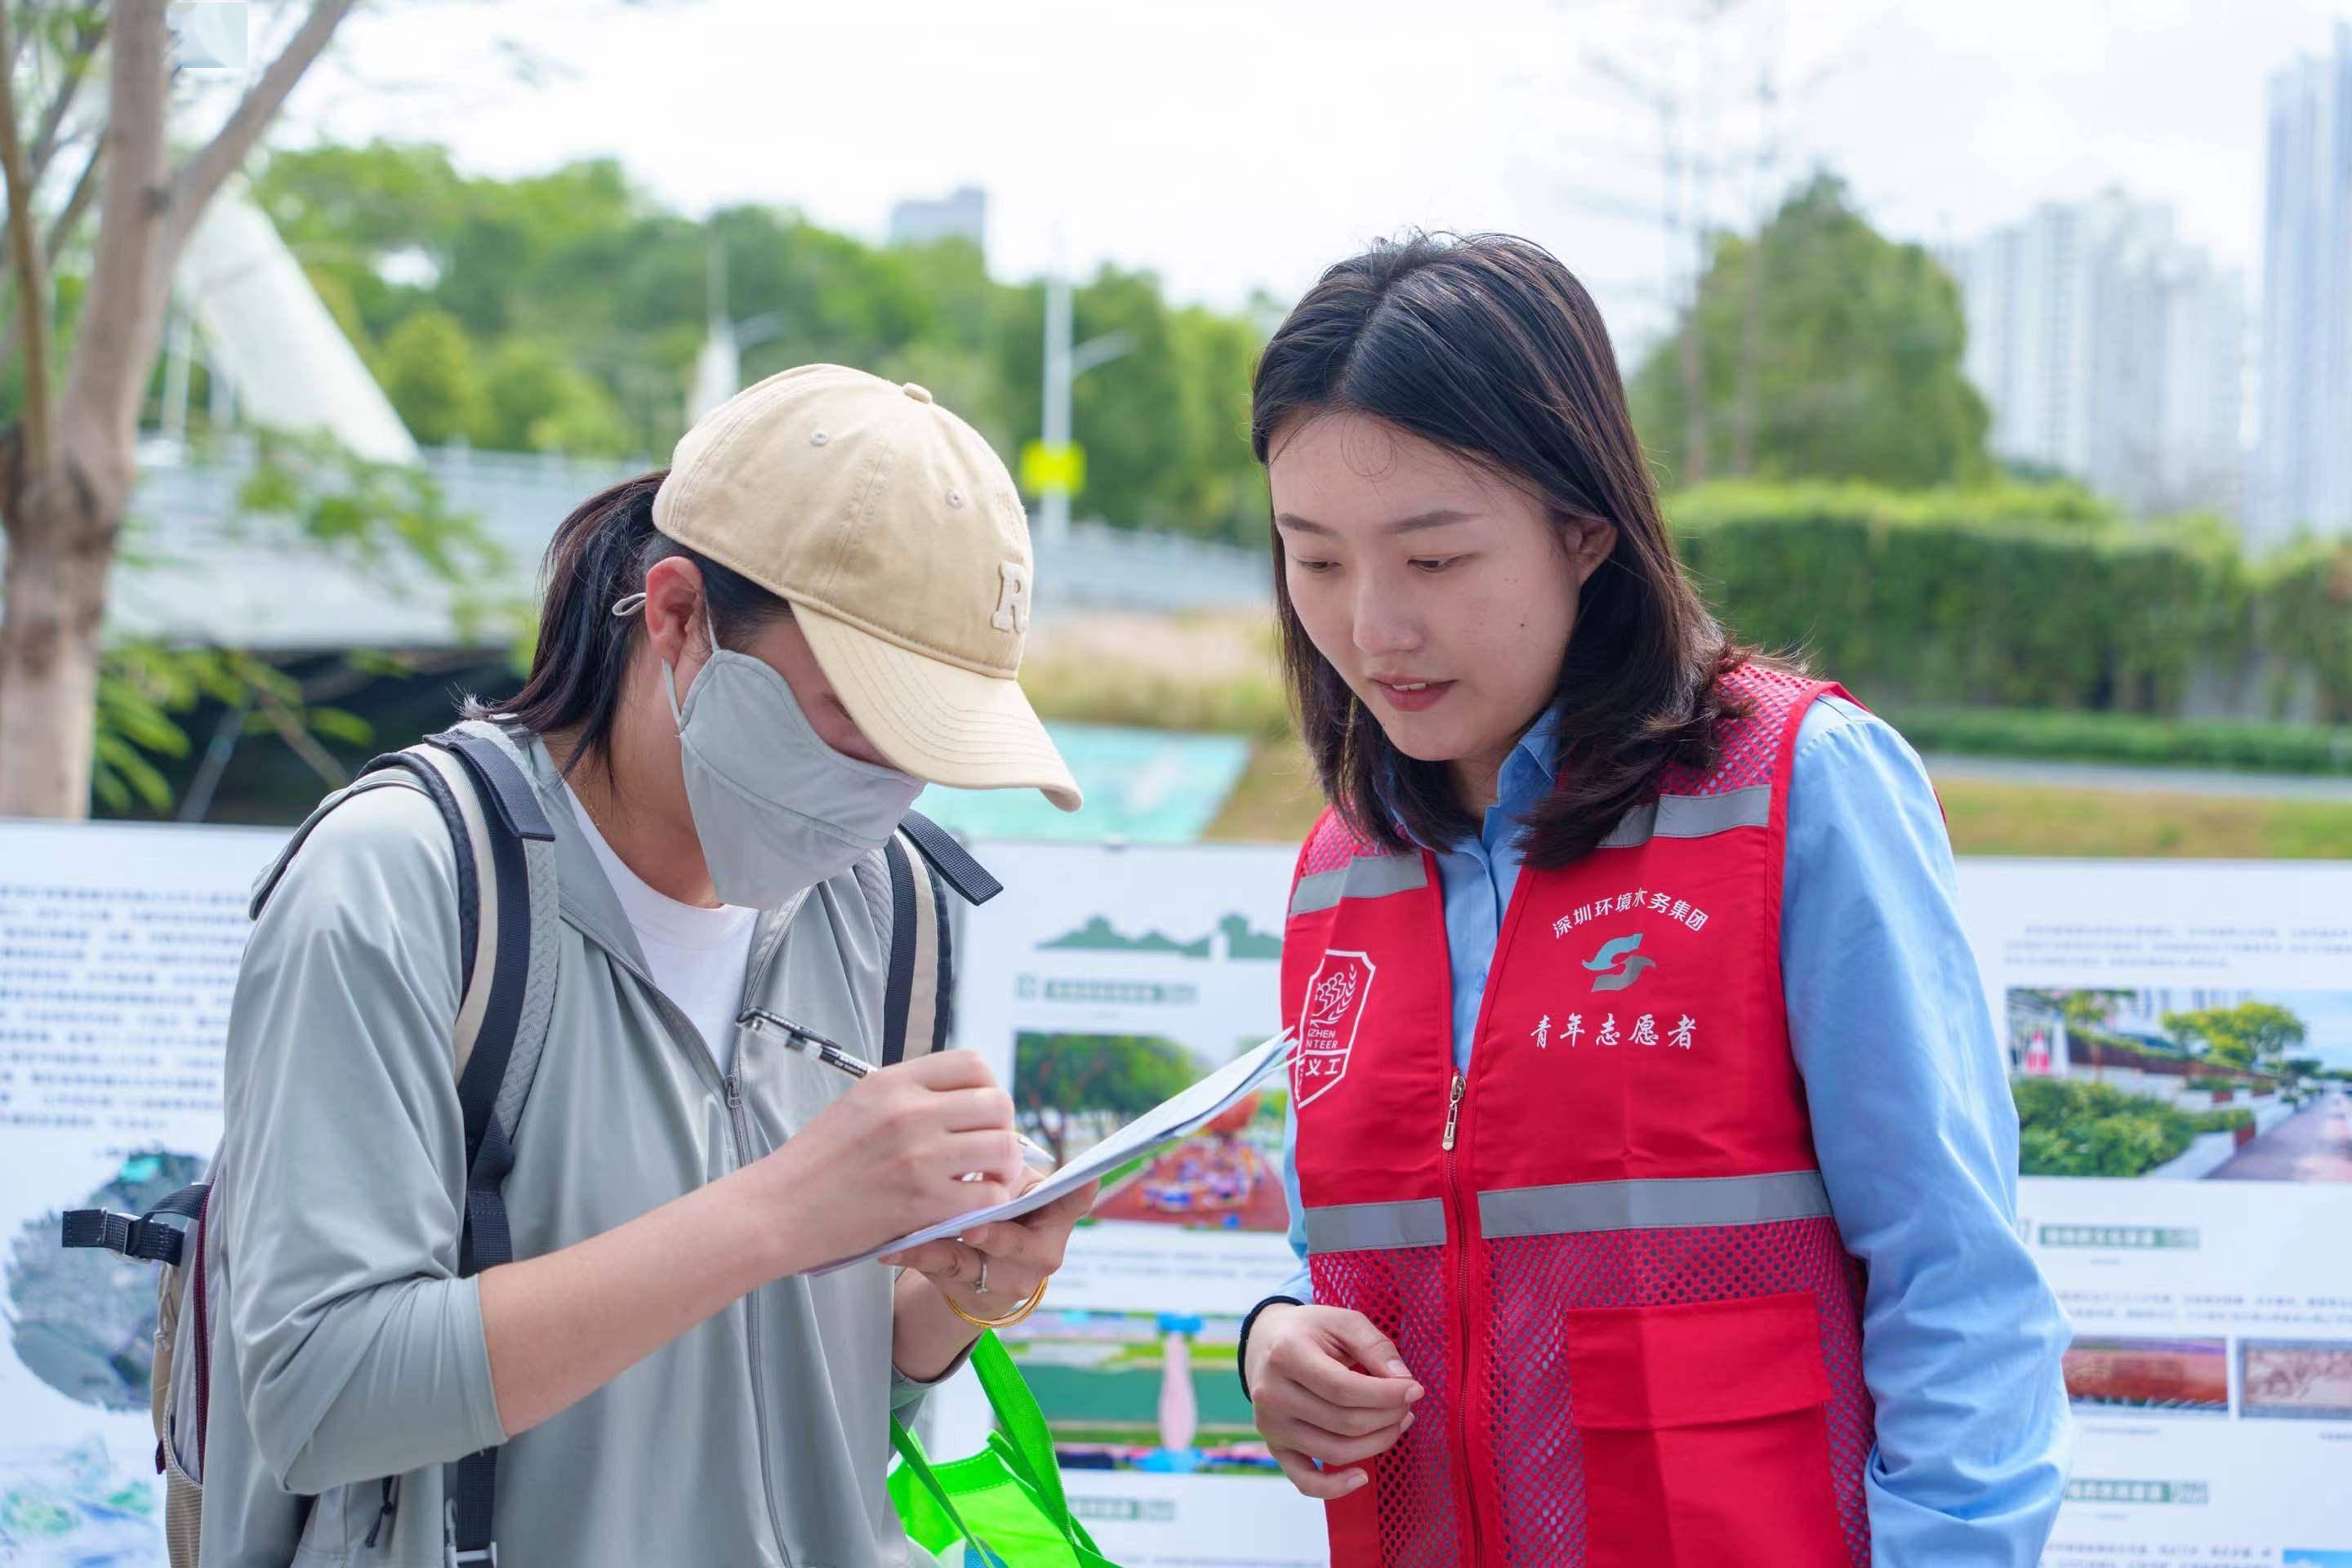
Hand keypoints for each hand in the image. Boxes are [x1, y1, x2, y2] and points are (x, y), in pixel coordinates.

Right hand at [754, 1051, 1022, 1275]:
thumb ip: (909, 1095)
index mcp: (894, 1081)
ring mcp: (919, 1155)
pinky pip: (987, 1195)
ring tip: (985, 1182)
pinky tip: (970, 1209)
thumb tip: (961, 1098)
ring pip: (1002, 1148)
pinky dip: (989, 1204)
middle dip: (1003, 1130)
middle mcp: (910, 1111)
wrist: (777, 1209)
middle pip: (997, 1104)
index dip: (987, 1090)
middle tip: (988, 1154)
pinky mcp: (922, 1201)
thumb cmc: (816, 1162)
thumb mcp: (859, 1104)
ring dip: (1003, 1168)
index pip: (974, 1064)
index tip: (978, 1116)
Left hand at [882, 1170, 1100, 1315]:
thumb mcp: (1017, 1189)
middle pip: (1023, 1245)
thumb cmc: (1002, 1209)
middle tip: (976, 1226)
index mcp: (1056, 1217)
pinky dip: (917, 1255)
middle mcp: (1041, 1253)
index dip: (1079, 1193)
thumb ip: (1015, 1171)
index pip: (1074, 1203)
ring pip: (978, 1261)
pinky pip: (942, 1269)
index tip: (1086, 1179)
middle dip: (999, 1235)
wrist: (979, 1272)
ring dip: (947, 1244)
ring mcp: (1007, 1277)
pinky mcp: (970, 1289)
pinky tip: (894, 1248)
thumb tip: (1000, 1139)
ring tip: (922, 1233)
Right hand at [1245, 1304, 1422, 1499]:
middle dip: (1388, 1416)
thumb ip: (1376, 1346)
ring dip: (1377, 1443)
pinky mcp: (1275, 1447)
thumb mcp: (1343, 1321)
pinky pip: (1305, 1481)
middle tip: (1407, 1403)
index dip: (1387, 1395)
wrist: (1265, 1343)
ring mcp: (1271, 1425)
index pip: (1344, 1389)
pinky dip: (1335, 1488)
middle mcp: (1272, 1394)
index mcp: (1286, 1354)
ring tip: (1397, 1422)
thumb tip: (1405, 1383)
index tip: (1415, 1389)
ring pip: (1335, 1451)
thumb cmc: (1310, 1330)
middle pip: (1344, 1422)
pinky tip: (1362, 1476)